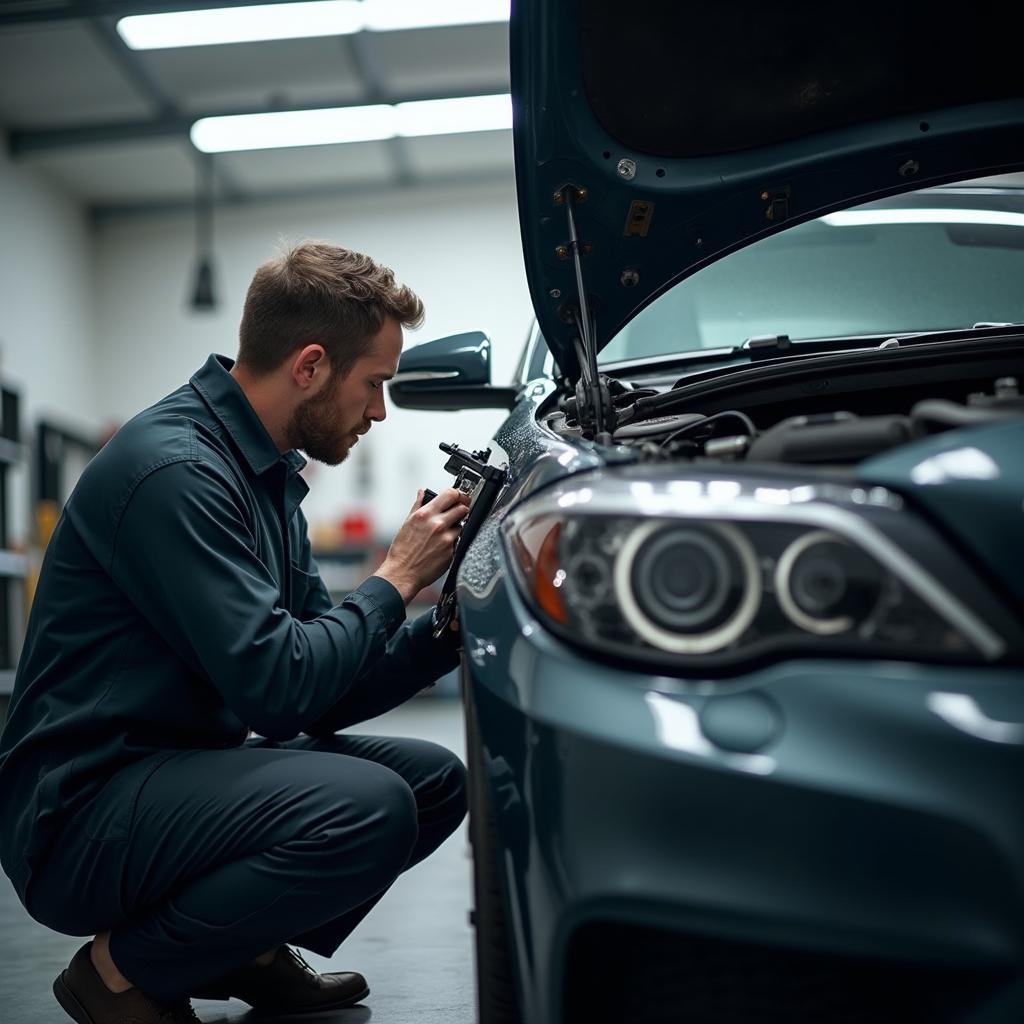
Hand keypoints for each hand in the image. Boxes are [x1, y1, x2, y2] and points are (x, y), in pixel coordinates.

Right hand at [374, 488, 469, 603]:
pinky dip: (453, 541)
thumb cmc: (402, 551)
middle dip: (461, 508)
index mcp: (426, 514)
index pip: (451, 494)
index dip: (457, 494)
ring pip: (462, 525)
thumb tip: (422, 493)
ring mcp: (447, 539)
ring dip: (456, 526)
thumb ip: (418, 505)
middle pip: (463, 508)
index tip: (457, 496)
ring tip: (443, 533)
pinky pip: (458, 541)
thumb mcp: (407, 523)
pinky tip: (441, 545)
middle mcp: (438, 525)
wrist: (403, 573)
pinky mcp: (452, 552)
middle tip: (456, 512)